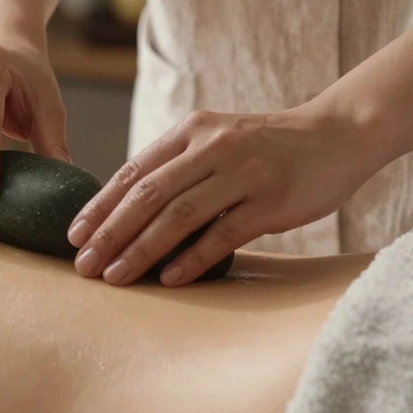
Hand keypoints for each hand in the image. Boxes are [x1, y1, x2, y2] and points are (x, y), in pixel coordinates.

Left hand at [67, 105, 378, 285]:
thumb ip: (180, 168)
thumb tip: (129, 212)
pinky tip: (168, 280)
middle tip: (83, 266)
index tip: (73, 236)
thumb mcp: (218, 141)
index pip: (133, 172)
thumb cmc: (270, 147)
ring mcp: (242, 173)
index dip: (100, 206)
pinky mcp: (270, 200)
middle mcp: (212, 148)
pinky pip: (222, 234)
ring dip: (141, 250)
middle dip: (110, 233)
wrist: (338, 134)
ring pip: (178, 216)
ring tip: (114, 277)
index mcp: (192, 132)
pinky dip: (192, 258)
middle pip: (147, 196)